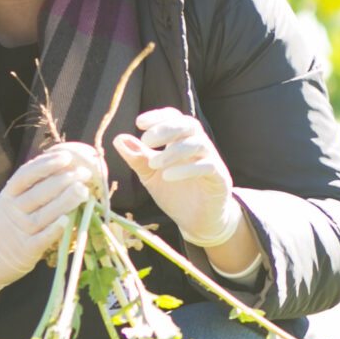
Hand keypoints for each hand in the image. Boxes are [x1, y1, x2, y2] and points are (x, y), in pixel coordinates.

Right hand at [0, 142, 107, 303]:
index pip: (26, 175)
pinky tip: (67, 220)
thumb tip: (66, 161)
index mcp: (9, 194)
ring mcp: (19, 231)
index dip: (46, 165)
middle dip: (63, 181)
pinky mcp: (26, 250)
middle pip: (38, 194)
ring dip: (65, 202)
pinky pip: (41, 240)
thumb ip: (34, 184)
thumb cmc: (9, 220)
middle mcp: (13, 210)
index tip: (67, 157)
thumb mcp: (12, 199)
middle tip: (85, 173)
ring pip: (43, 215)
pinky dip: (53, 230)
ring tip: (84, 191)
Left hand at [112, 109, 257, 266]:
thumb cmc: (175, 194)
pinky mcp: (220, 178)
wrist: (197, 221)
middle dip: (166, 129)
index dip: (158, 117)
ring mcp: (211, 160)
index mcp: (182, 140)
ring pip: (198, 143)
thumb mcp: (150, 176)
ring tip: (153, 164)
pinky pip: (207, 166)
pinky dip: (186, 169)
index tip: (139, 123)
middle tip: (146, 140)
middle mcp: (198, 146)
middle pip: (189, 125)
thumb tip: (119, 139)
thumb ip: (137, 158)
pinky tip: (168, 176)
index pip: (174, 118)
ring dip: (174, 151)